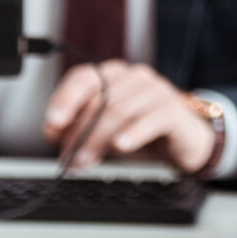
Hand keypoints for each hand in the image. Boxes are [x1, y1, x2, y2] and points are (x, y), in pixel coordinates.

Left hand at [42, 61, 217, 174]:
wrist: (184, 141)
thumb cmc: (141, 132)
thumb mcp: (105, 130)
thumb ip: (80, 127)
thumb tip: (54, 134)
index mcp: (114, 75)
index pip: (83, 78)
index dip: (64, 100)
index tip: (52, 124)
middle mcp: (134, 77)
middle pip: (99, 100)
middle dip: (78, 132)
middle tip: (68, 157)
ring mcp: (156, 91)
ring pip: (119, 111)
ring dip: (98, 140)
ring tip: (86, 161)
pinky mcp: (173, 110)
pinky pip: (150, 119)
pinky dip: (133, 133)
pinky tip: (121, 146)